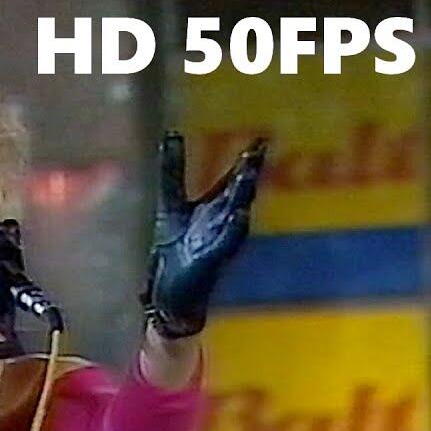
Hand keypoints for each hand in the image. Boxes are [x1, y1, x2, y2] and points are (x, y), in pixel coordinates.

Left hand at [141, 132, 267, 337]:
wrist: (170, 296)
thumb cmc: (175, 249)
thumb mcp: (171, 205)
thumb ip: (173, 171)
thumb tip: (172, 134)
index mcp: (215, 208)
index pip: (233, 180)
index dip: (246, 161)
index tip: (260, 140)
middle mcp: (222, 222)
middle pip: (239, 193)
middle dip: (249, 173)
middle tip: (258, 151)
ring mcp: (219, 242)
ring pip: (235, 214)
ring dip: (242, 195)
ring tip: (248, 174)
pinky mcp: (210, 261)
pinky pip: (225, 243)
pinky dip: (233, 229)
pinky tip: (240, 214)